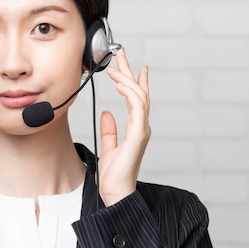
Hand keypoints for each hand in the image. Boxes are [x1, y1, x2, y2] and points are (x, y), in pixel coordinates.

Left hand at [98, 47, 150, 206]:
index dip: (136, 81)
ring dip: (127, 80)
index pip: (137, 100)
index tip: (134, 66)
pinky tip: (120, 85)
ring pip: (139, 97)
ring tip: (115, 68)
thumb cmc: (114, 176)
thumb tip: (107, 114)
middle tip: (121, 53)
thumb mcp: (108, 148)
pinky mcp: (138, 136)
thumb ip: (109, 131)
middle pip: (139, 92)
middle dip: (130, 72)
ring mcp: (141, 131)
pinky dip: (130, 94)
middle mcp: (141, 127)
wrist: (116, 194)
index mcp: (135, 129)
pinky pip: (137, 109)